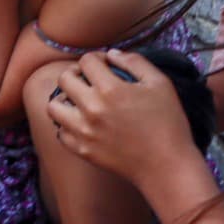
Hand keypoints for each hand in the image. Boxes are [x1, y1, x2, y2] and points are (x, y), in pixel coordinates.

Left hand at [50, 50, 196, 185]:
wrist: (168, 168)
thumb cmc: (169, 125)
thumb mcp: (161, 84)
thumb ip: (135, 62)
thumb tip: (111, 55)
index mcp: (111, 90)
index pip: (86, 61)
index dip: (97, 58)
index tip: (105, 65)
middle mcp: (92, 109)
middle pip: (64, 79)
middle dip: (76, 73)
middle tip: (88, 79)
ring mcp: (84, 131)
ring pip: (54, 106)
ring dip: (65, 99)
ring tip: (79, 101)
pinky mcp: (82, 150)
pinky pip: (60, 133)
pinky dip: (67, 126)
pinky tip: (82, 124)